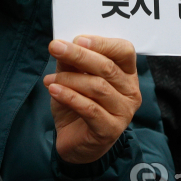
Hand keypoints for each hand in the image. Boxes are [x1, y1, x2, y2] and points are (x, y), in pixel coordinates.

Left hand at [43, 35, 140, 163]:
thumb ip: (71, 61)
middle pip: (107, 67)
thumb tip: (63, 44)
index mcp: (127, 73)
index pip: (124, 50)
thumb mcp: (72, 77)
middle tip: (55, 47)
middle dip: (78, 55)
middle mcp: (131, 91)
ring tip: (50, 79)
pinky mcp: (111, 129)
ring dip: (69, 79)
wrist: (75, 142)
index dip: (102, 43)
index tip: (78, 39)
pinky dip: (69, 97)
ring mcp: (124, 112)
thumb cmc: (78, 104)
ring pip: (98, 87)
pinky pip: (90, 109)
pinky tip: (53, 90)